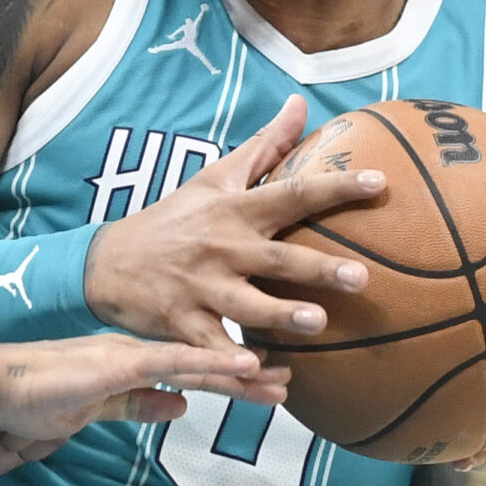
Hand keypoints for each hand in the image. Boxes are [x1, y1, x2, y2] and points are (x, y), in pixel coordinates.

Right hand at [0, 334, 270, 444]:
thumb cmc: (31, 399)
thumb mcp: (96, 409)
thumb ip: (137, 404)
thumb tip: (180, 407)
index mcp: (131, 363)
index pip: (190, 371)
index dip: (229, 378)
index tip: (267, 381)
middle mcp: (136, 353)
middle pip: (203, 365)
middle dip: (246, 377)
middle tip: (289, 380)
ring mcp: (128, 356)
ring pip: (197, 363)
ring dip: (241, 373)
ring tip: (281, 378)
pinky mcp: (116, 365)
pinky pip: (173, 365)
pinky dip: (212, 365)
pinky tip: (244, 365)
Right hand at [84, 96, 382, 348]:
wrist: (106, 263)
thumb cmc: (174, 218)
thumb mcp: (215, 177)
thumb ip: (264, 145)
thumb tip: (299, 103)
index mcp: (234, 210)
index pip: (291, 193)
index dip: (335, 187)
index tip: (378, 184)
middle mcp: (221, 248)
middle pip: (276, 257)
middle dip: (317, 268)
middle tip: (361, 277)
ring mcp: (201, 288)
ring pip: (247, 306)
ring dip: (281, 316)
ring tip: (317, 324)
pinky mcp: (183, 325)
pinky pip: (217, 351)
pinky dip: (241, 370)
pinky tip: (272, 382)